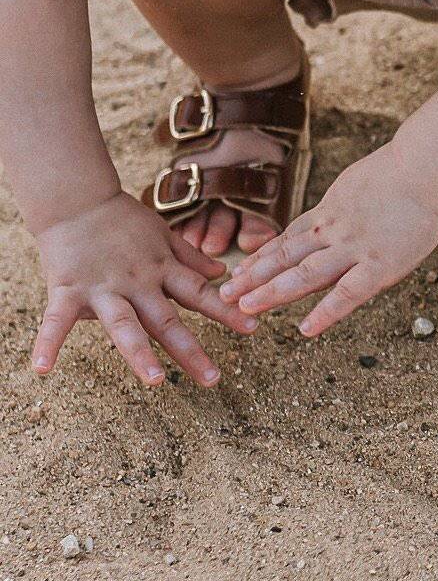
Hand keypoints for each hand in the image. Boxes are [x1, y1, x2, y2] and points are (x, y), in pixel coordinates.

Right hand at [32, 191, 257, 386]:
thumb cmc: (123, 220)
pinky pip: (56, 321)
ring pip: (125, 325)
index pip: (200, 294)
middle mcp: (138, 282)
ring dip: (140, 353)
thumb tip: (222, 273)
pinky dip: (48, 343)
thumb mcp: (164, 234)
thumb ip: (191, 257)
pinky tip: (43, 370)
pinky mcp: (68, 290)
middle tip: (213, 379)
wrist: (79, 200)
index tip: (252, 328)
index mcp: (162, 270)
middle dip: (191, 350)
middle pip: (168, 320)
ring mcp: (104, 288)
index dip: (227, 311)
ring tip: (155, 381)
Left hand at [219, 145, 437, 335]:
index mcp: (330, 211)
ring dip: (272, 292)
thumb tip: (333, 214)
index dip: (261, 258)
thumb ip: (345, 204)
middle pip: (285, 257)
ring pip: (305, 274)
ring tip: (245, 308)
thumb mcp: (361, 182)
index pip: (287, 239)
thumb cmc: (406, 171)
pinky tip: (306, 330)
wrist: (428, 168)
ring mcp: (354, 249)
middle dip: (253, 277)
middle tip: (225, 295)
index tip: (238, 273)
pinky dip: (326, 313)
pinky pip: (347, 294)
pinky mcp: (379, 266)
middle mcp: (334, 232)